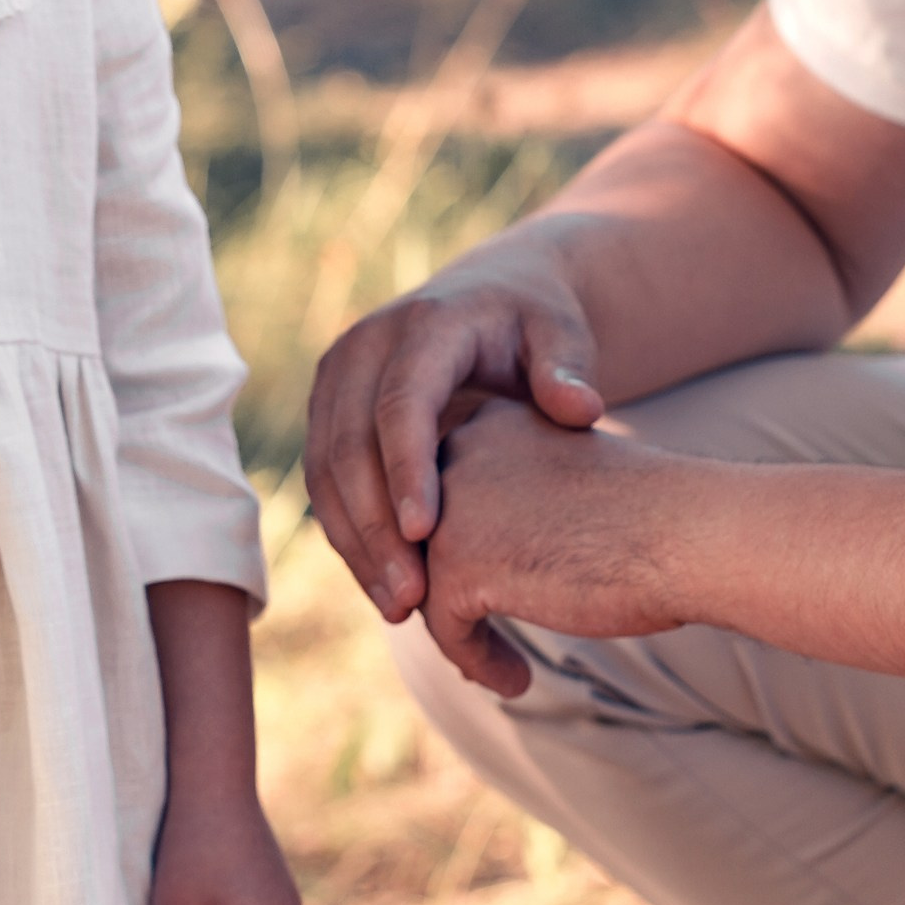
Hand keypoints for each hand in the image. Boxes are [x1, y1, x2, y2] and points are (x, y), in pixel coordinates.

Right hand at [303, 223, 603, 619]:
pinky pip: (324, 482)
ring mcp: (335, 379)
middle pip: (350, 445)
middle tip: (410, 598)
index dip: (406, 469)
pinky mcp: (326, 412)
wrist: (490, 297)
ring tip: (398, 607)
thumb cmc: (535, 324)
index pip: (402, 402)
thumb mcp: (561, 333)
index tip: (425, 533)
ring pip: (325, 472)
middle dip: (375, 527)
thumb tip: (580, 410)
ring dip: (356, 543)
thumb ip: (569, 369)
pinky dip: (349, 534)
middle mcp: (364, 347)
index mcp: (423, 326)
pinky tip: (383, 583)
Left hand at [423, 396, 688, 694]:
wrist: (692, 532)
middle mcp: (459, 452)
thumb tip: (475, 569)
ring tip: (509, 672)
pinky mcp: (457, 562)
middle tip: (488, 646)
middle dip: (456, 597)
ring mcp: (450, 506)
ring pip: (428, 586)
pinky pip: (446, 627)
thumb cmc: (658, 518)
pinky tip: (518, 682)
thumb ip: (519, 511)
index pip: (447, 497)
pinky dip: (476, 659)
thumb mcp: (568, 493)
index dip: (469, 556)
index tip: (503, 599)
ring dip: (464, 635)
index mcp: (491, 424)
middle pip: (427, 541)